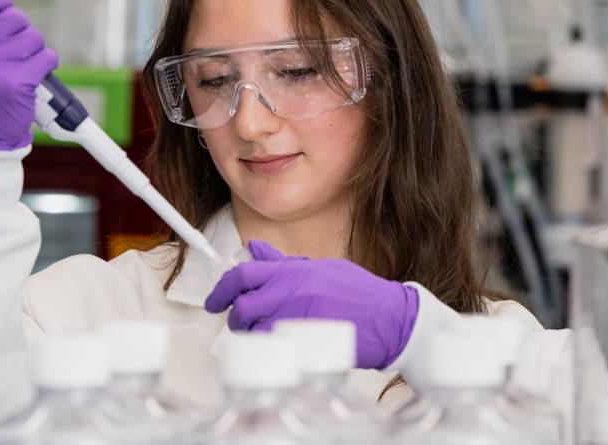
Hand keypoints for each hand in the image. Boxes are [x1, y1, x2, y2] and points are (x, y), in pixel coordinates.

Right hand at [0, 0, 57, 149]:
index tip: (1, 12)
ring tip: (18, 66)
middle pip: (12, 16)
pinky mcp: (17, 82)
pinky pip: (46, 57)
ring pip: (32, 36)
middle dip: (17, 31)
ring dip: (32, 50)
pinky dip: (45, 65)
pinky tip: (32, 76)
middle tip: (9, 52)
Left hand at [205, 241, 420, 368]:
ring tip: (260, 338)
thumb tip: (256, 250)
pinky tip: (277, 351)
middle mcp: (292, 291)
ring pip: (255, 330)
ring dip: (250, 337)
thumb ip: (284, 263)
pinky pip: (273, 349)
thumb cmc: (361, 295)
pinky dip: (269, 351)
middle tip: (238, 325)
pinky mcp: (307, 341)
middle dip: (234, 319)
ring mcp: (298, 317)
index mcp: (294, 271)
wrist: (393, 318)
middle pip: (242, 306)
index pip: (243, 275)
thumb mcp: (321, 268)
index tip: (215, 301)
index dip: (221, 290)